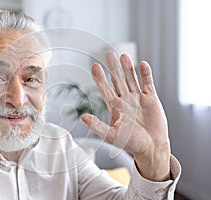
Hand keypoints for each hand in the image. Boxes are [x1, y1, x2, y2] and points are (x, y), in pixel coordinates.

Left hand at [81, 52, 170, 180]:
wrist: (151, 148)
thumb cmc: (130, 143)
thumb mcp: (111, 135)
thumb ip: (97, 126)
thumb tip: (83, 117)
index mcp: (114, 107)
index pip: (105, 89)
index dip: (100, 78)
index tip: (94, 67)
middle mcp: (125, 100)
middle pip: (118, 80)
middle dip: (113, 68)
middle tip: (108, 54)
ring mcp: (138, 98)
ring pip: (131, 79)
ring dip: (128, 68)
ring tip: (123, 56)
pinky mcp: (151, 99)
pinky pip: (148, 84)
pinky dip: (145, 75)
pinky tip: (142, 65)